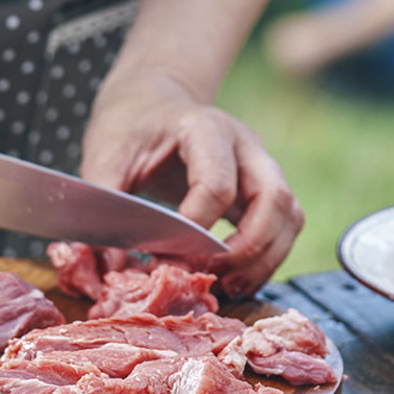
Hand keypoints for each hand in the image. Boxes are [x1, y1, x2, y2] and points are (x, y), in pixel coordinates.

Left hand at [80, 72, 303, 295]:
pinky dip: (268, 258)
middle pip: (274, 197)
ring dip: (265, 259)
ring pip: (289, 215)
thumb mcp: (104, 160)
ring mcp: (261, 165)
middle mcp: (244, 144)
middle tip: (212, 277)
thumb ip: (106, 210)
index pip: (217, 185)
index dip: (195, 230)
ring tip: (229, 287)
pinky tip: (237, 279)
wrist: (151, 106)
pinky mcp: (265, 188)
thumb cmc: (129, 131)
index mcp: (203, 127)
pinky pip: (286, 226)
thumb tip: (111, 266)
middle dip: (248, 248)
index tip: (166, 257)